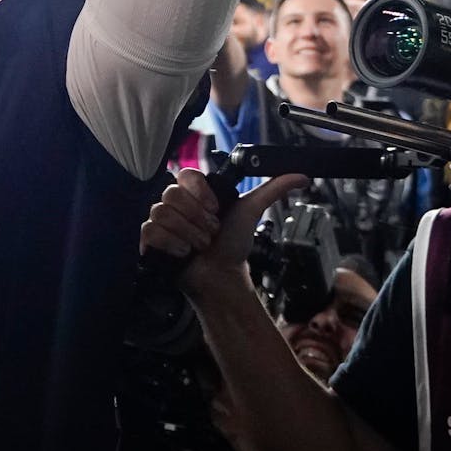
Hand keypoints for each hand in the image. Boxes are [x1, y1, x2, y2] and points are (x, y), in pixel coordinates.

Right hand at [142, 169, 308, 298]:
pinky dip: (173, 244)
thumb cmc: (232, 246)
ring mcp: (160, 222)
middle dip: (198, 219)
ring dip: (188, 234)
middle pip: (172, 195)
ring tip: (199, 246)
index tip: (216, 211)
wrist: (222, 276)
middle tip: (211, 233)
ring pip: (162, 213)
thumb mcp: (251, 212)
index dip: (201, 194)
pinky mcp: (149, 240)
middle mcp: (173, 204)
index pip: (186, 175)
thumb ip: (272, 189)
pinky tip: (184, 253)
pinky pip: (151, 231)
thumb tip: (301, 175)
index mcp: (193, 193)